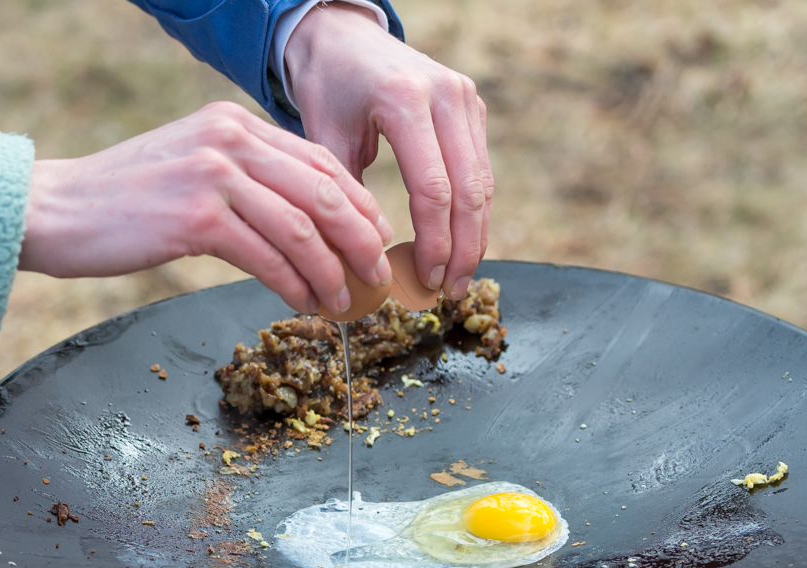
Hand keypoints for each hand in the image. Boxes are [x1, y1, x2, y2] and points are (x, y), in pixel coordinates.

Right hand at [18, 101, 393, 315]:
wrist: (54, 210)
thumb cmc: (122, 203)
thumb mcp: (192, 170)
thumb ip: (244, 181)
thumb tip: (302, 222)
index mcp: (233, 123)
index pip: (319, 161)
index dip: (358, 205)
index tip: (376, 239)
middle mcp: (229, 139)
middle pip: (323, 192)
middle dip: (359, 240)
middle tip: (377, 276)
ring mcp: (213, 175)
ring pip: (301, 227)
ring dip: (332, 271)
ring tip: (346, 301)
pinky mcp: (196, 218)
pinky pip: (267, 256)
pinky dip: (295, 284)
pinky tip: (304, 303)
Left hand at [284, 2, 491, 299]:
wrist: (343, 36)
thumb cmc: (326, 88)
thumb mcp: (323, 138)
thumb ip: (345, 195)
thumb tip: (367, 258)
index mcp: (405, 100)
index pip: (433, 188)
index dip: (435, 242)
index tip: (427, 280)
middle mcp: (446, 95)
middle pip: (469, 190)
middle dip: (463, 249)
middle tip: (450, 291)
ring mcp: (465, 98)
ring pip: (482, 182)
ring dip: (474, 235)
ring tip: (458, 278)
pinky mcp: (472, 106)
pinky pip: (479, 168)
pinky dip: (472, 210)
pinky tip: (460, 243)